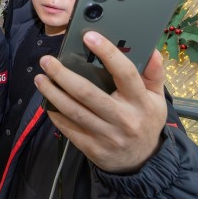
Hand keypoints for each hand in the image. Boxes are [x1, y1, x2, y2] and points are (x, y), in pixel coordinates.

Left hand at [35, 31, 166, 173]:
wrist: (141, 162)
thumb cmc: (145, 121)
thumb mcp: (157, 99)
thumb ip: (153, 74)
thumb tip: (150, 50)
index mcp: (140, 102)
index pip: (125, 73)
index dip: (107, 53)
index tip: (89, 36)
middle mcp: (123, 118)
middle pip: (88, 93)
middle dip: (63, 75)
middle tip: (47, 61)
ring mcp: (107, 135)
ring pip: (74, 111)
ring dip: (52, 93)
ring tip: (40, 78)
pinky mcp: (92, 148)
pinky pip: (69, 129)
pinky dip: (55, 114)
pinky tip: (46, 101)